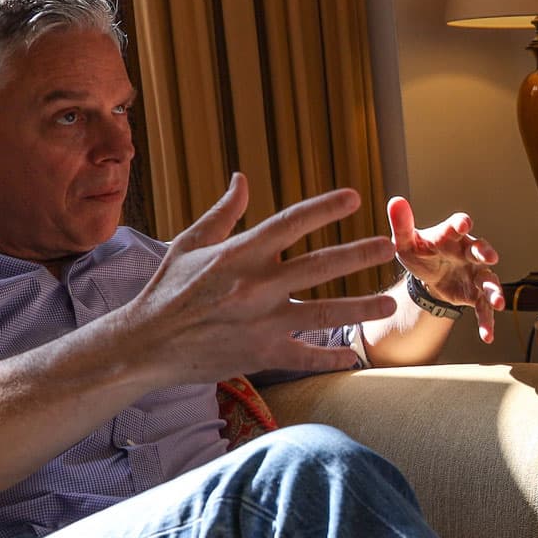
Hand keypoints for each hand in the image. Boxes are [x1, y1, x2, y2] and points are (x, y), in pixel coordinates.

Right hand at [119, 174, 398, 384]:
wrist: (146, 344)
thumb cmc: (167, 290)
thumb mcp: (190, 244)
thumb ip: (223, 213)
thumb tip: (244, 179)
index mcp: (239, 254)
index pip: (290, 223)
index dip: (324, 208)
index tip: (354, 197)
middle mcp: (256, 285)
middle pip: (319, 266)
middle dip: (358, 255)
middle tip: (389, 246)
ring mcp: (261, 322)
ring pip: (324, 312)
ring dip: (361, 307)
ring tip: (390, 302)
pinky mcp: (261, 354)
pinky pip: (305, 356)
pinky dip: (330, 358)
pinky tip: (353, 357)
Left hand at [389, 196, 503, 343]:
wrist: (428, 275)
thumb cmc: (420, 252)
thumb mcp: (406, 241)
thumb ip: (402, 224)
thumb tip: (395, 201)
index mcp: (450, 236)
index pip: (456, 226)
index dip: (460, 224)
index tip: (463, 223)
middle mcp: (468, 252)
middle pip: (480, 250)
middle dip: (485, 252)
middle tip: (490, 256)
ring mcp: (474, 274)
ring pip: (488, 281)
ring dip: (494, 291)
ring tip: (498, 302)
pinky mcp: (474, 294)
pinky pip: (483, 308)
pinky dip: (487, 321)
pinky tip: (487, 336)